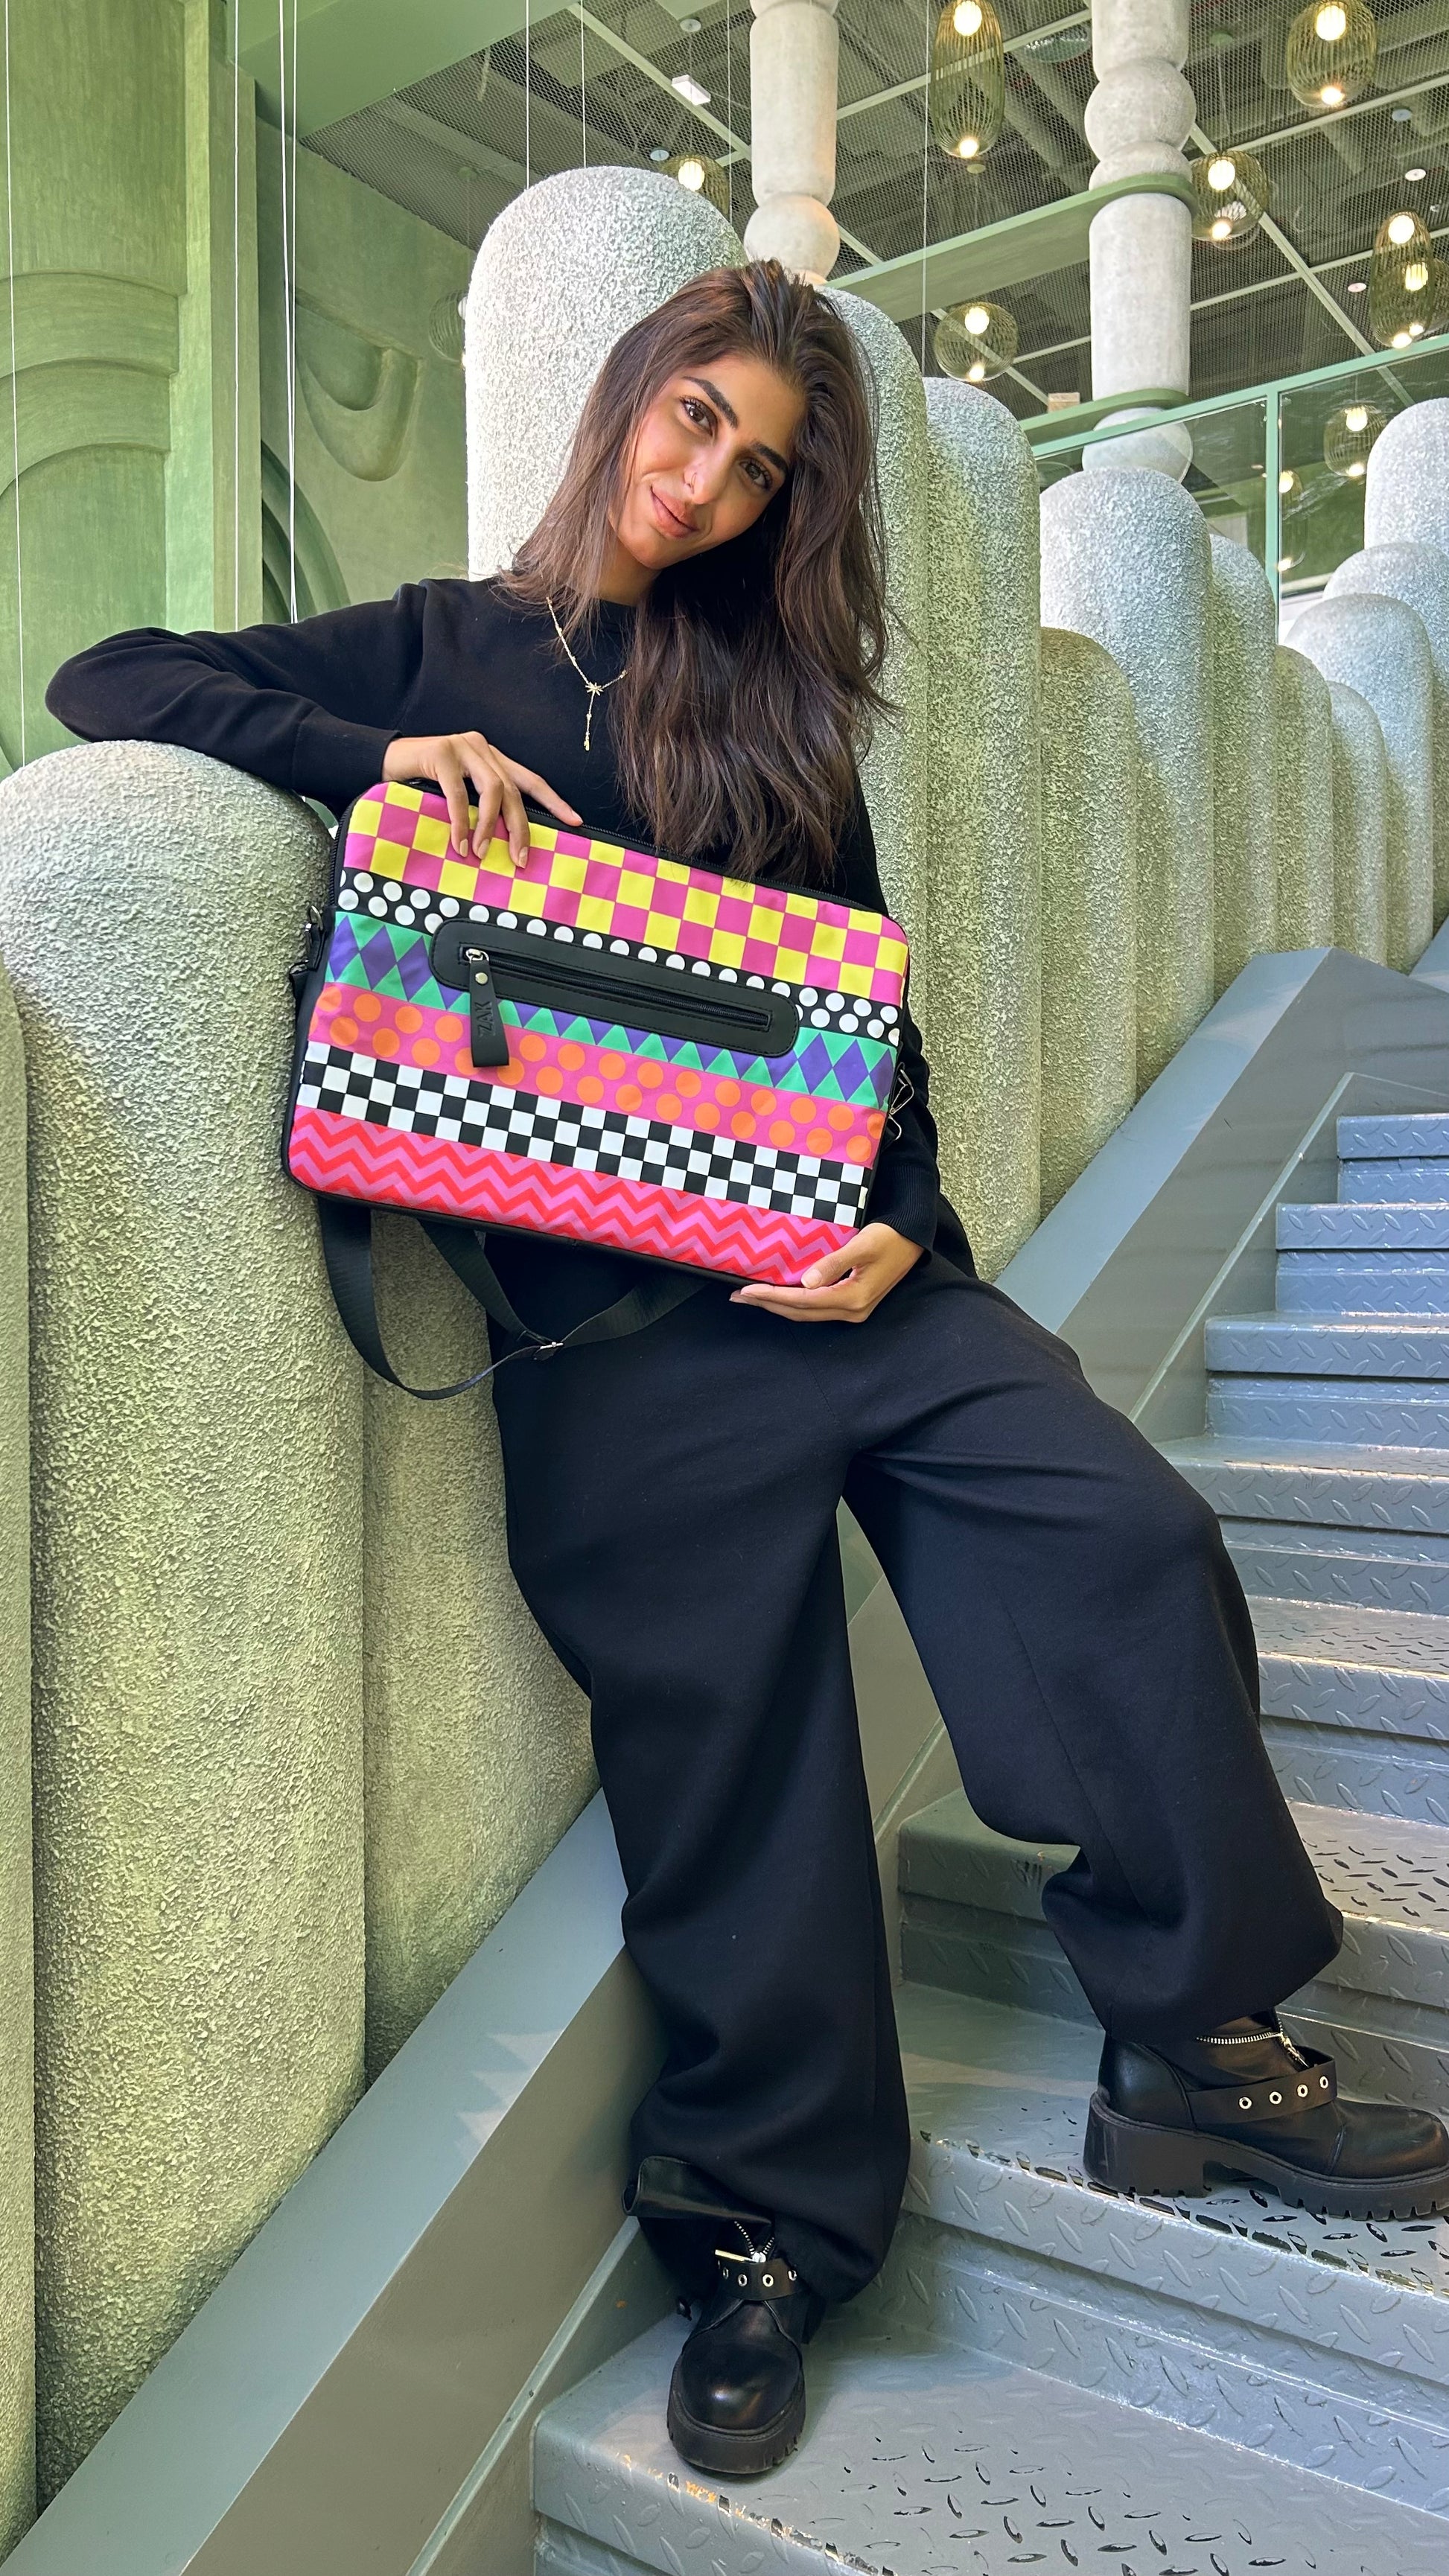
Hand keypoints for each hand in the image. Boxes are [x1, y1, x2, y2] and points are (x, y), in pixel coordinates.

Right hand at [382, 731, 580, 862]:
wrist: (382, 762)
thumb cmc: (422, 783)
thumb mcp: (458, 795)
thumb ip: (480, 807)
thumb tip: (504, 843)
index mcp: (492, 758)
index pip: (530, 780)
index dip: (554, 802)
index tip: (574, 823)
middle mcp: (482, 748)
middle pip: (513, 791)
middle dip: (519, 828)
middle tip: (519, 859)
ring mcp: (462, 747)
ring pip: (491, 789)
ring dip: (488, 827)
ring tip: (480, 853)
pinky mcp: (441, 753)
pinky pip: (458, 793)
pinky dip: (460, 822)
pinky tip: (459, 843)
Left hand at [729, 1222, 923, 1323]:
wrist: (913, 1241)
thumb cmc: (889, 1238)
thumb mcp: (862, 1246)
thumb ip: (834, 1263)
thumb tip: (806, 1282)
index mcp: (852, 1298)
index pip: (803, 1301)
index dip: (772, 1297)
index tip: (746, 1290)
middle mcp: (852, 1311)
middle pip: (801, 1313)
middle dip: (768, 1305)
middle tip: (738, 1296)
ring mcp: (853, 1311)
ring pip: (807, 1313)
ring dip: (778, 1306)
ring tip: (752, 1297)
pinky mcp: (854, 1304)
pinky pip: (816, 1309)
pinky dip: (794, 1304)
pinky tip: (780, 1296)